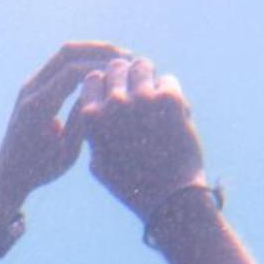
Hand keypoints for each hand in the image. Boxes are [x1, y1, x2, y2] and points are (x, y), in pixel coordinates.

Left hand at [0, 41, 131, 209]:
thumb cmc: (41, 168)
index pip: (71, 73)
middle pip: (66, 53)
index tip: (124, 71)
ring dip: (93, 51)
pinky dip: (83, 60)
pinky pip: (61, 63)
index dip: (100, 67)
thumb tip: (104, 93)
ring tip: (120, 59)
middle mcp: (30, 90)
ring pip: (64, 53)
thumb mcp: (67, 151)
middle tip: (127, 57)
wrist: (9, 170)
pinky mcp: (35, 84)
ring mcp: (30, 84)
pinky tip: (104, 67)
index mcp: (37, 107)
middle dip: (99, 50)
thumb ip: (82, 121)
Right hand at [72, 55, 207, 220]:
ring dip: (147, 76)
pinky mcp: (170, 98)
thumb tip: (93, 110)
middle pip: (116, 66)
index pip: (92, 79)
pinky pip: (168, 80)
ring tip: (154, 94)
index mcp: (91, 118)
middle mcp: (114, 104)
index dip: (104, 83)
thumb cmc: (131, 186)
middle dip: (126, 75)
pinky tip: (172, 110)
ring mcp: (143, 98)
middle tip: (136, 87)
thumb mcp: (99, 165)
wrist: (168, 197)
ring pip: (142, 65)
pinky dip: (170, 92)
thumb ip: (93, 135)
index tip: (114, 92)